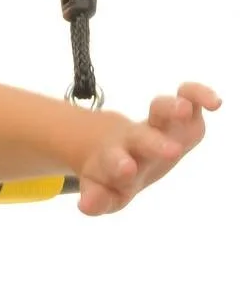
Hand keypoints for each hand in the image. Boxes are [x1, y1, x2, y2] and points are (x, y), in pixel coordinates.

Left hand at [76, 82, 219, 215]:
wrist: (110, 145)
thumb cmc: (111, 174)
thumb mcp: (103, 191)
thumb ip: (97, 199)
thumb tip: (86, 206)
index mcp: (114, 160)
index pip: (112, 162)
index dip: (118, 165)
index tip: (126, 169)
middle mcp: (134, 139)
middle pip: (141, 137)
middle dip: (154, 143)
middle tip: (171, 151)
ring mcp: (153, 125)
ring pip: (160, 111)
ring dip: (170, 108)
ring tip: (183, 109)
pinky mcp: (174, 114)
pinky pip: (186, 98)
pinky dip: (198, 94)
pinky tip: (214, 103)